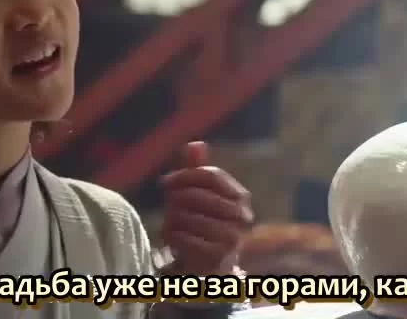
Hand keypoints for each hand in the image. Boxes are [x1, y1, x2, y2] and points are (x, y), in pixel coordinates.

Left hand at [160, 141, 252, 275]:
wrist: (211, 263)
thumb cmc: (203, 221)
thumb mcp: (199, 194)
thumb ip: (195, 169)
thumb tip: (195, 143)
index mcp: (240, 196)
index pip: (210, 175)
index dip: (184, 175)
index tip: (165, 182)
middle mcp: (241, 216)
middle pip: (197, 195)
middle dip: (176, 198)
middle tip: (168, 204)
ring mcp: (232, 238)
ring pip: (188, 217)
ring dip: (172, 218)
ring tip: (171, 221)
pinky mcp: (217, 257)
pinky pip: (183, 238)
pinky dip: (171, 235)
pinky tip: (171, 235)